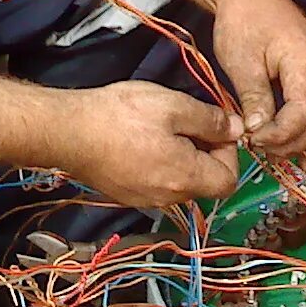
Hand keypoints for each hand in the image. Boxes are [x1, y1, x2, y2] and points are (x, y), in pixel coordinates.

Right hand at [54, 82, 242, 208]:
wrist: (67, 131)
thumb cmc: (121, 115)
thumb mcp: (174, 106)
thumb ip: (211, 121)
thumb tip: (237, 130)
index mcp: (185, 178)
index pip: (229, 181)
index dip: (229, 153)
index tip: (213, 127)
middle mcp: (168, 198)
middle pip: (205, 182)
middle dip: (205, 152)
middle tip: (185, 120)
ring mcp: (144, 200)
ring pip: (180, 182)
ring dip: (181, 156)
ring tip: (160, 127)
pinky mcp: (126, 195)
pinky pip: (157, 182)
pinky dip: (159, 163)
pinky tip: (141, 139)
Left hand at [210, 0, 305, 155]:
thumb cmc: (244, 18)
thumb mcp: (241, 61)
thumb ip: (254, 98)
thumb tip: (258, 131)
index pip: (305, 112)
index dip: (282, 134)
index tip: (256, 140)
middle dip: (294, 143)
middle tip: (265, 152)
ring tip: (279, 154)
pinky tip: (300, 148)